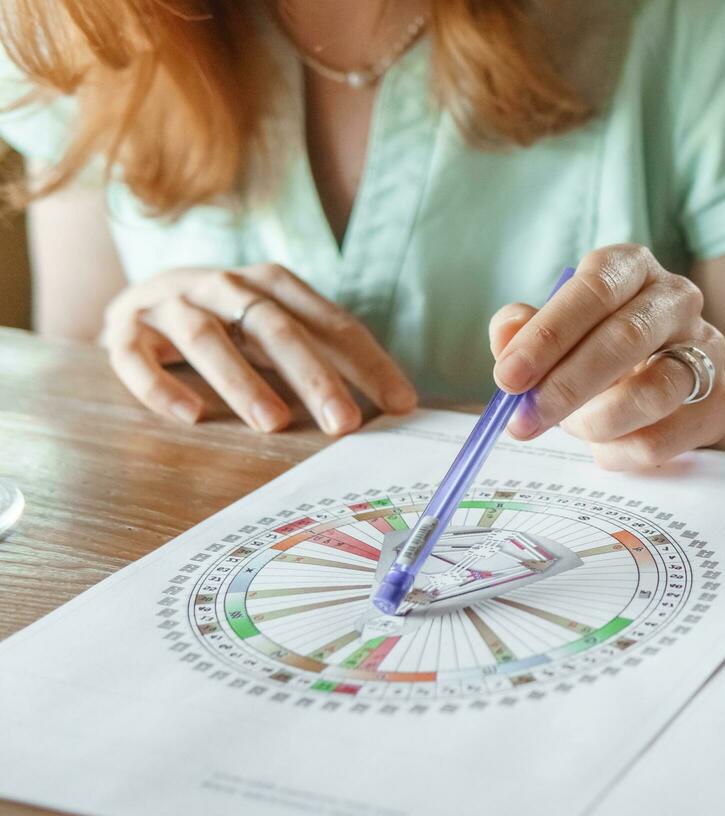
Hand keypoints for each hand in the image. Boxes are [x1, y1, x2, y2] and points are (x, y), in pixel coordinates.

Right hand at [101, 264, 416, 433]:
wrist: (143, 299)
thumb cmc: (231, 324)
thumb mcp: (280, 330)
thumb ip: (326, 357)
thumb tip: (391, 404)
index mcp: (273, 285)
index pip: (330, 323)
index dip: (368, 363)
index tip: (401, 403)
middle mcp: (224, 286)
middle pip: (275, 327)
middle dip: (314, 376)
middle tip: (345, 423)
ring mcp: (172, 304)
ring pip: (206, 338)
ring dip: (241, 381)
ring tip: (274, 424)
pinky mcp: (126, 330)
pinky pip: (138, 358)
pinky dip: (161, 387)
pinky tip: (189, 417)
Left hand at [488, 245, 724, 469]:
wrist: (666, 381)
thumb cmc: (598, 348)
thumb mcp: (557, 331)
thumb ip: (525, 330)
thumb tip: (506, 337)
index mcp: (633, 267)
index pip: (595, 289)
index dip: (549, 335)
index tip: (509, 376)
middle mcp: (678, 300)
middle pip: (626, 339)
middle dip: (567, 386)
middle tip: (525, 420)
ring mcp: (707, 350)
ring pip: (653, 393)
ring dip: (597, 422)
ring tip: (572, 428)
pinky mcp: (720, 402)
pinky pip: (665, 438)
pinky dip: (621, 452)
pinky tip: (604, 446)